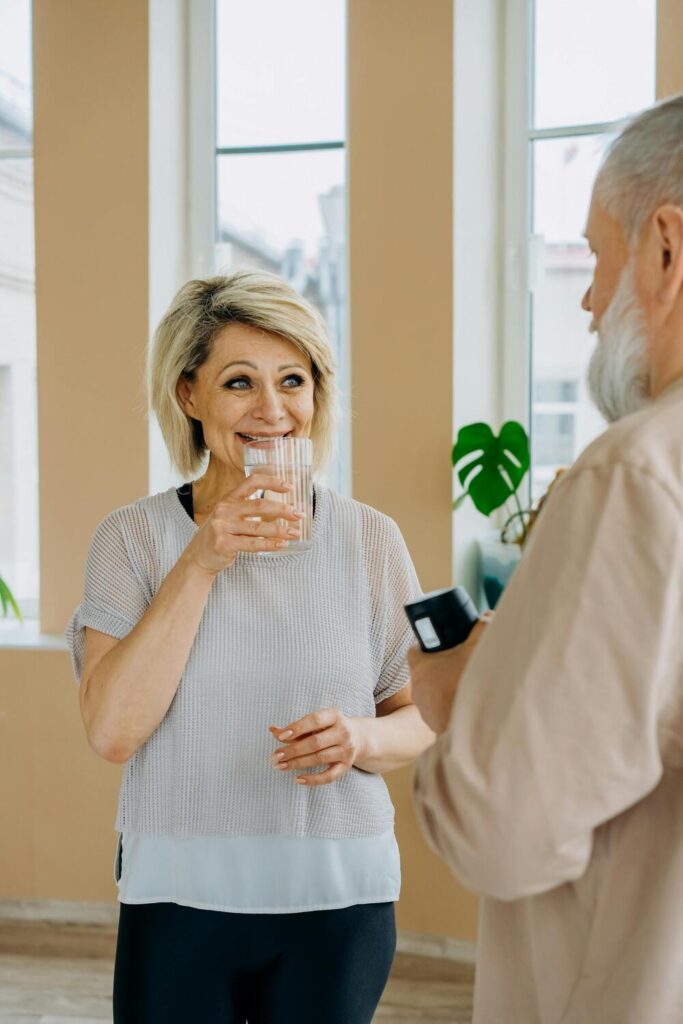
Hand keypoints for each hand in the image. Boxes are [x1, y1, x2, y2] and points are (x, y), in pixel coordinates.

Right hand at [183, 474, 304, 575]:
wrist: (199, 557)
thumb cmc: (221, 534)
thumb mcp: (233, 518)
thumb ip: (255, 512)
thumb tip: (286, 508)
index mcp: (228, 499)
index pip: (251, 482)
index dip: (271, 481)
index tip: (289, 487)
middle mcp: (224, 510)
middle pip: (259, 505)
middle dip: (282, 509)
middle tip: (298, 514)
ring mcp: (222, 527)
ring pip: (258, 527)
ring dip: (280, 530)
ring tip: (295, 533)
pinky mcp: (224, 544)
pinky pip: (252, 544)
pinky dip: (269, 545)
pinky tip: (282, 545)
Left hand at [269, 708, 364, 786]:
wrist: (361, 737)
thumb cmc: (331, 728)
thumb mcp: (317, 723)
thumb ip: (296, 728)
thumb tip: (273, 730)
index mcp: (334, 716)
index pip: (315, 720)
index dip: (297, 728)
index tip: (280, 736)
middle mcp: (343, 732)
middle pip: (315, 742)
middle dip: (293, 750)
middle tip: (275, 756)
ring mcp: (346, 750)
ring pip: (319, 758)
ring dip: (297, 763)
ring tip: (280, 765)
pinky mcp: (346, 766)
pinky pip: (329, 776)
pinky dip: (313, 779)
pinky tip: (298, 779)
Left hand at [408, 616, 491, 734]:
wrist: (478, 723)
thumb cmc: (472, 684)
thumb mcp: (479, 647)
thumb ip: (484, 626)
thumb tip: (488, 616)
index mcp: (421, 667)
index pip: (414, 651)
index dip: (424, 645)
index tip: (438, 644)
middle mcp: (418, 689)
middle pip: (423, 672)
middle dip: (437, 667)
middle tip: (455, 663)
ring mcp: (424, 710)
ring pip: (429, 693)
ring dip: (441, 689)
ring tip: (461, 685)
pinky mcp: (434, 726)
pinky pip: (437, 712)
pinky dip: (447, 708)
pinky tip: (462, 705)